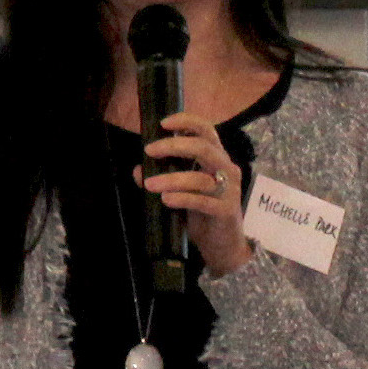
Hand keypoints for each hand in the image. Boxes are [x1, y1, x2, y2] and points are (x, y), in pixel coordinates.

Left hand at [138, 112, 253, 278]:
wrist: (224, 247)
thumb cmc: (203, 214)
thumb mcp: (181, 193)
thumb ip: (163, 179)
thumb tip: (138, 170)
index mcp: (217, 159)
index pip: (207, 131)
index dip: (187, 122)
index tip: (163, 123)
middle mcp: (227, 169)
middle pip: (204, 147)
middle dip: (174, 145)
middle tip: (150, 151)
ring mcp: (229, 190)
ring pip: (200, 177)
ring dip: (171, 178)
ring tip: (149, 185)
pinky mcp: (226, 211)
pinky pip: (202, 201)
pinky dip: (182, 198)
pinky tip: (166, 200)